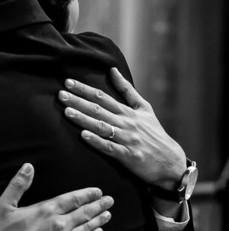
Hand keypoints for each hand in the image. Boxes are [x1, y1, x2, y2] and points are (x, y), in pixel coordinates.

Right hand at [0, 164, 112, 230]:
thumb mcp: (2, 208)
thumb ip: (17, 186)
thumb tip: (28, 167)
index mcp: (45, 210)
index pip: (72, 199)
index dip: (87, 194)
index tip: (98, 191)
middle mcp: (59, 224)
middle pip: (84, 212)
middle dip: (99, 205)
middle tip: (110, 201)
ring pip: (87, 228)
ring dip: (98, 220)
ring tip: (108, 215)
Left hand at [58, 68, 187, 187]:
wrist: (170, 161)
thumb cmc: (154, 134)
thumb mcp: (144, 108)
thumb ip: (127, 90)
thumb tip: (112, 70)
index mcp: (128, 112)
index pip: (103, 97)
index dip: (84, 89)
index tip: (67, 82)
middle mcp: (126, 123)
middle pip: (99, 110)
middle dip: (79, 101)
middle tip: (60, 94)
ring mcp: (127, 139)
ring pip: (102, 126)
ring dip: (84, 119)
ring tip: (67, 111)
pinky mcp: (127, 155)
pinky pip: (109, 147)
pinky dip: (97, 141)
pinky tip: (84, 135)